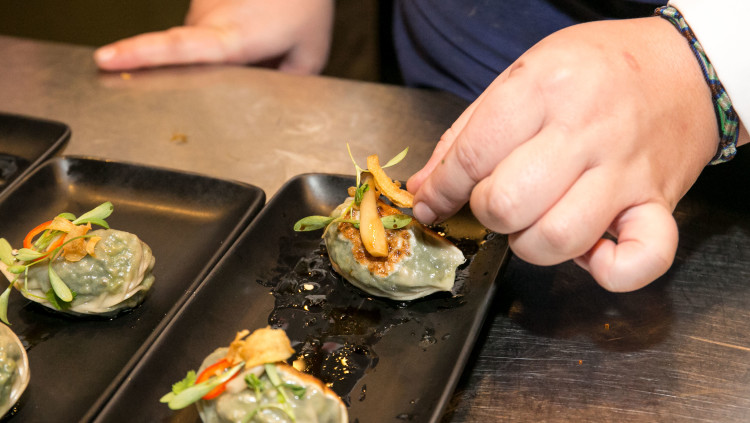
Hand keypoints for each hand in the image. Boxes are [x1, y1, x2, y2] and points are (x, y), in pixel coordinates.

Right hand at [94, 0, 333, 73]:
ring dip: (224, 53)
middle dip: (214, 74)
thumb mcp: (307, 58)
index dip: (140, 55)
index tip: (105, 60)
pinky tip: (251, 30)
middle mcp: (209, 18)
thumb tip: (259, 101)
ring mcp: (203, 4)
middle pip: (190, 60)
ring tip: (261, 41)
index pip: (178, 47)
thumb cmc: (305, 6)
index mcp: (232, 37)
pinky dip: (223, 36)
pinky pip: (204, 28)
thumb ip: (281, 86)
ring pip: (200, 44)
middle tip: (257, 58)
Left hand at [407, 17, 728, 291]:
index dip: (441, 190)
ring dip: (531, 244)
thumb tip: (424, 189)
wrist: (684, 68)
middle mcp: (587, 129)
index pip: (472, 157)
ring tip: (537, 221)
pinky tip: (591, 251)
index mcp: (545, 87)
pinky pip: (638, 261)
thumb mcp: (522, 75)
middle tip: (497, 200)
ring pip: (558, 238)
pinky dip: (608, 271)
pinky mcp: (659, 204)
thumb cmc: (597, 70)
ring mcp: (626, 171)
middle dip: (488, 213)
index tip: (432, 203)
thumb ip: (466, 134)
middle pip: (509, 204)